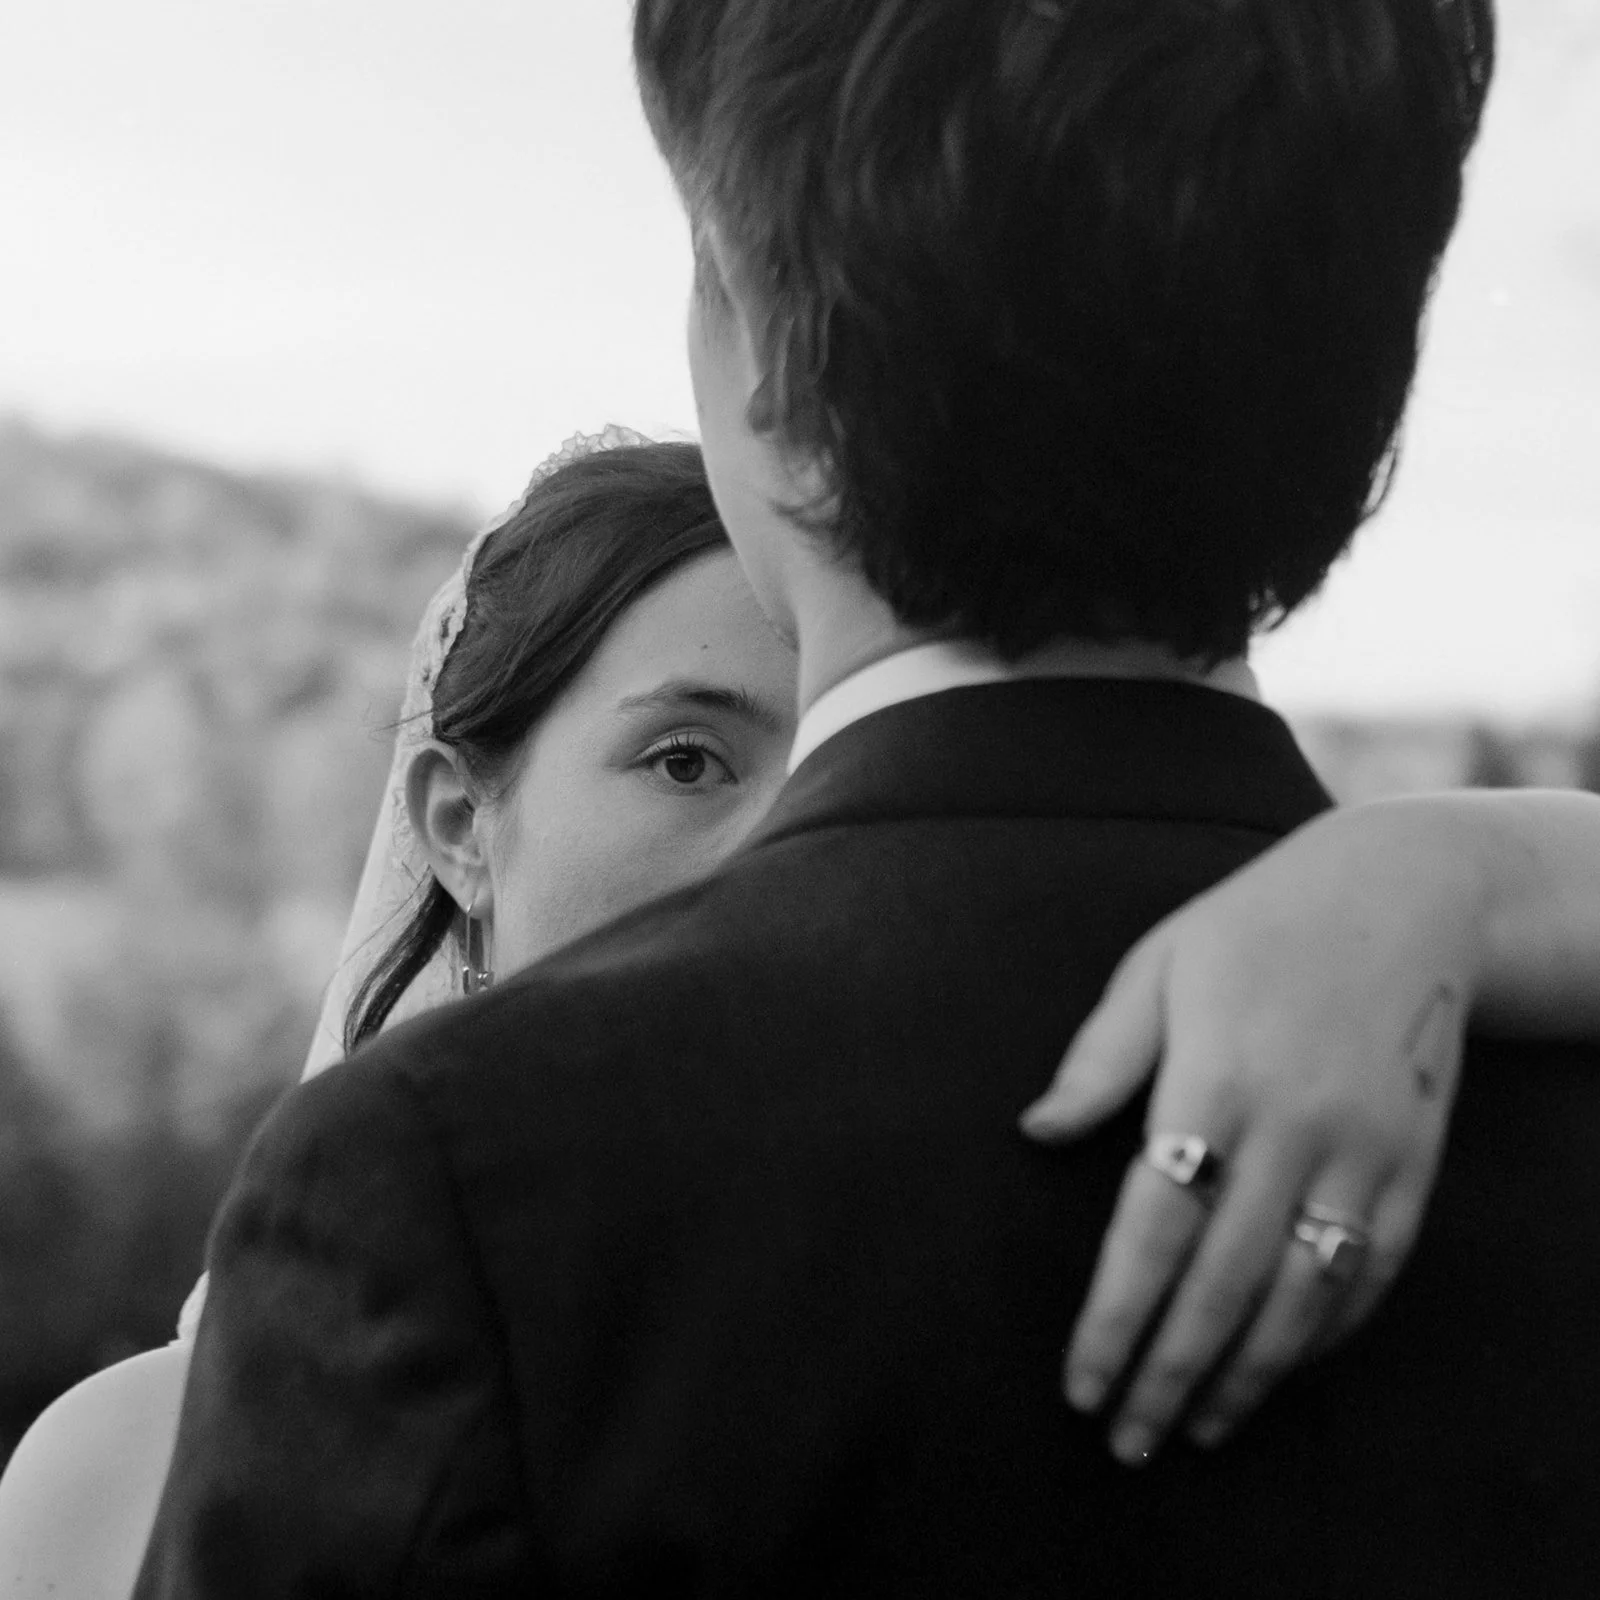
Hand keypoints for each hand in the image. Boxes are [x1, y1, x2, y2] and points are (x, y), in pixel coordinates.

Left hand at [1021, 800, 1487, 1464]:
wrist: (1402, 897)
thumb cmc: (1254, 926)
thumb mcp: (1158, 965)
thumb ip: (1099, 1057)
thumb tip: (1034, 1133)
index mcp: (1216, 1077)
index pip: (1154, 1228)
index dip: (1114, 1318)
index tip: (1080, 1383)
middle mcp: (1297, 1127)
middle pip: (1226, 1284)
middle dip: (1170, 1374)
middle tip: (1127, 1441)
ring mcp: (1366, 1150)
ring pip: (1305, 1298)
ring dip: (1248, 1377)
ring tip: (1198, 1430)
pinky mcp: (1414, 1164)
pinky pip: (1373, 1273)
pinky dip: (1327, 1334)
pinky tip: (1280, 1368)